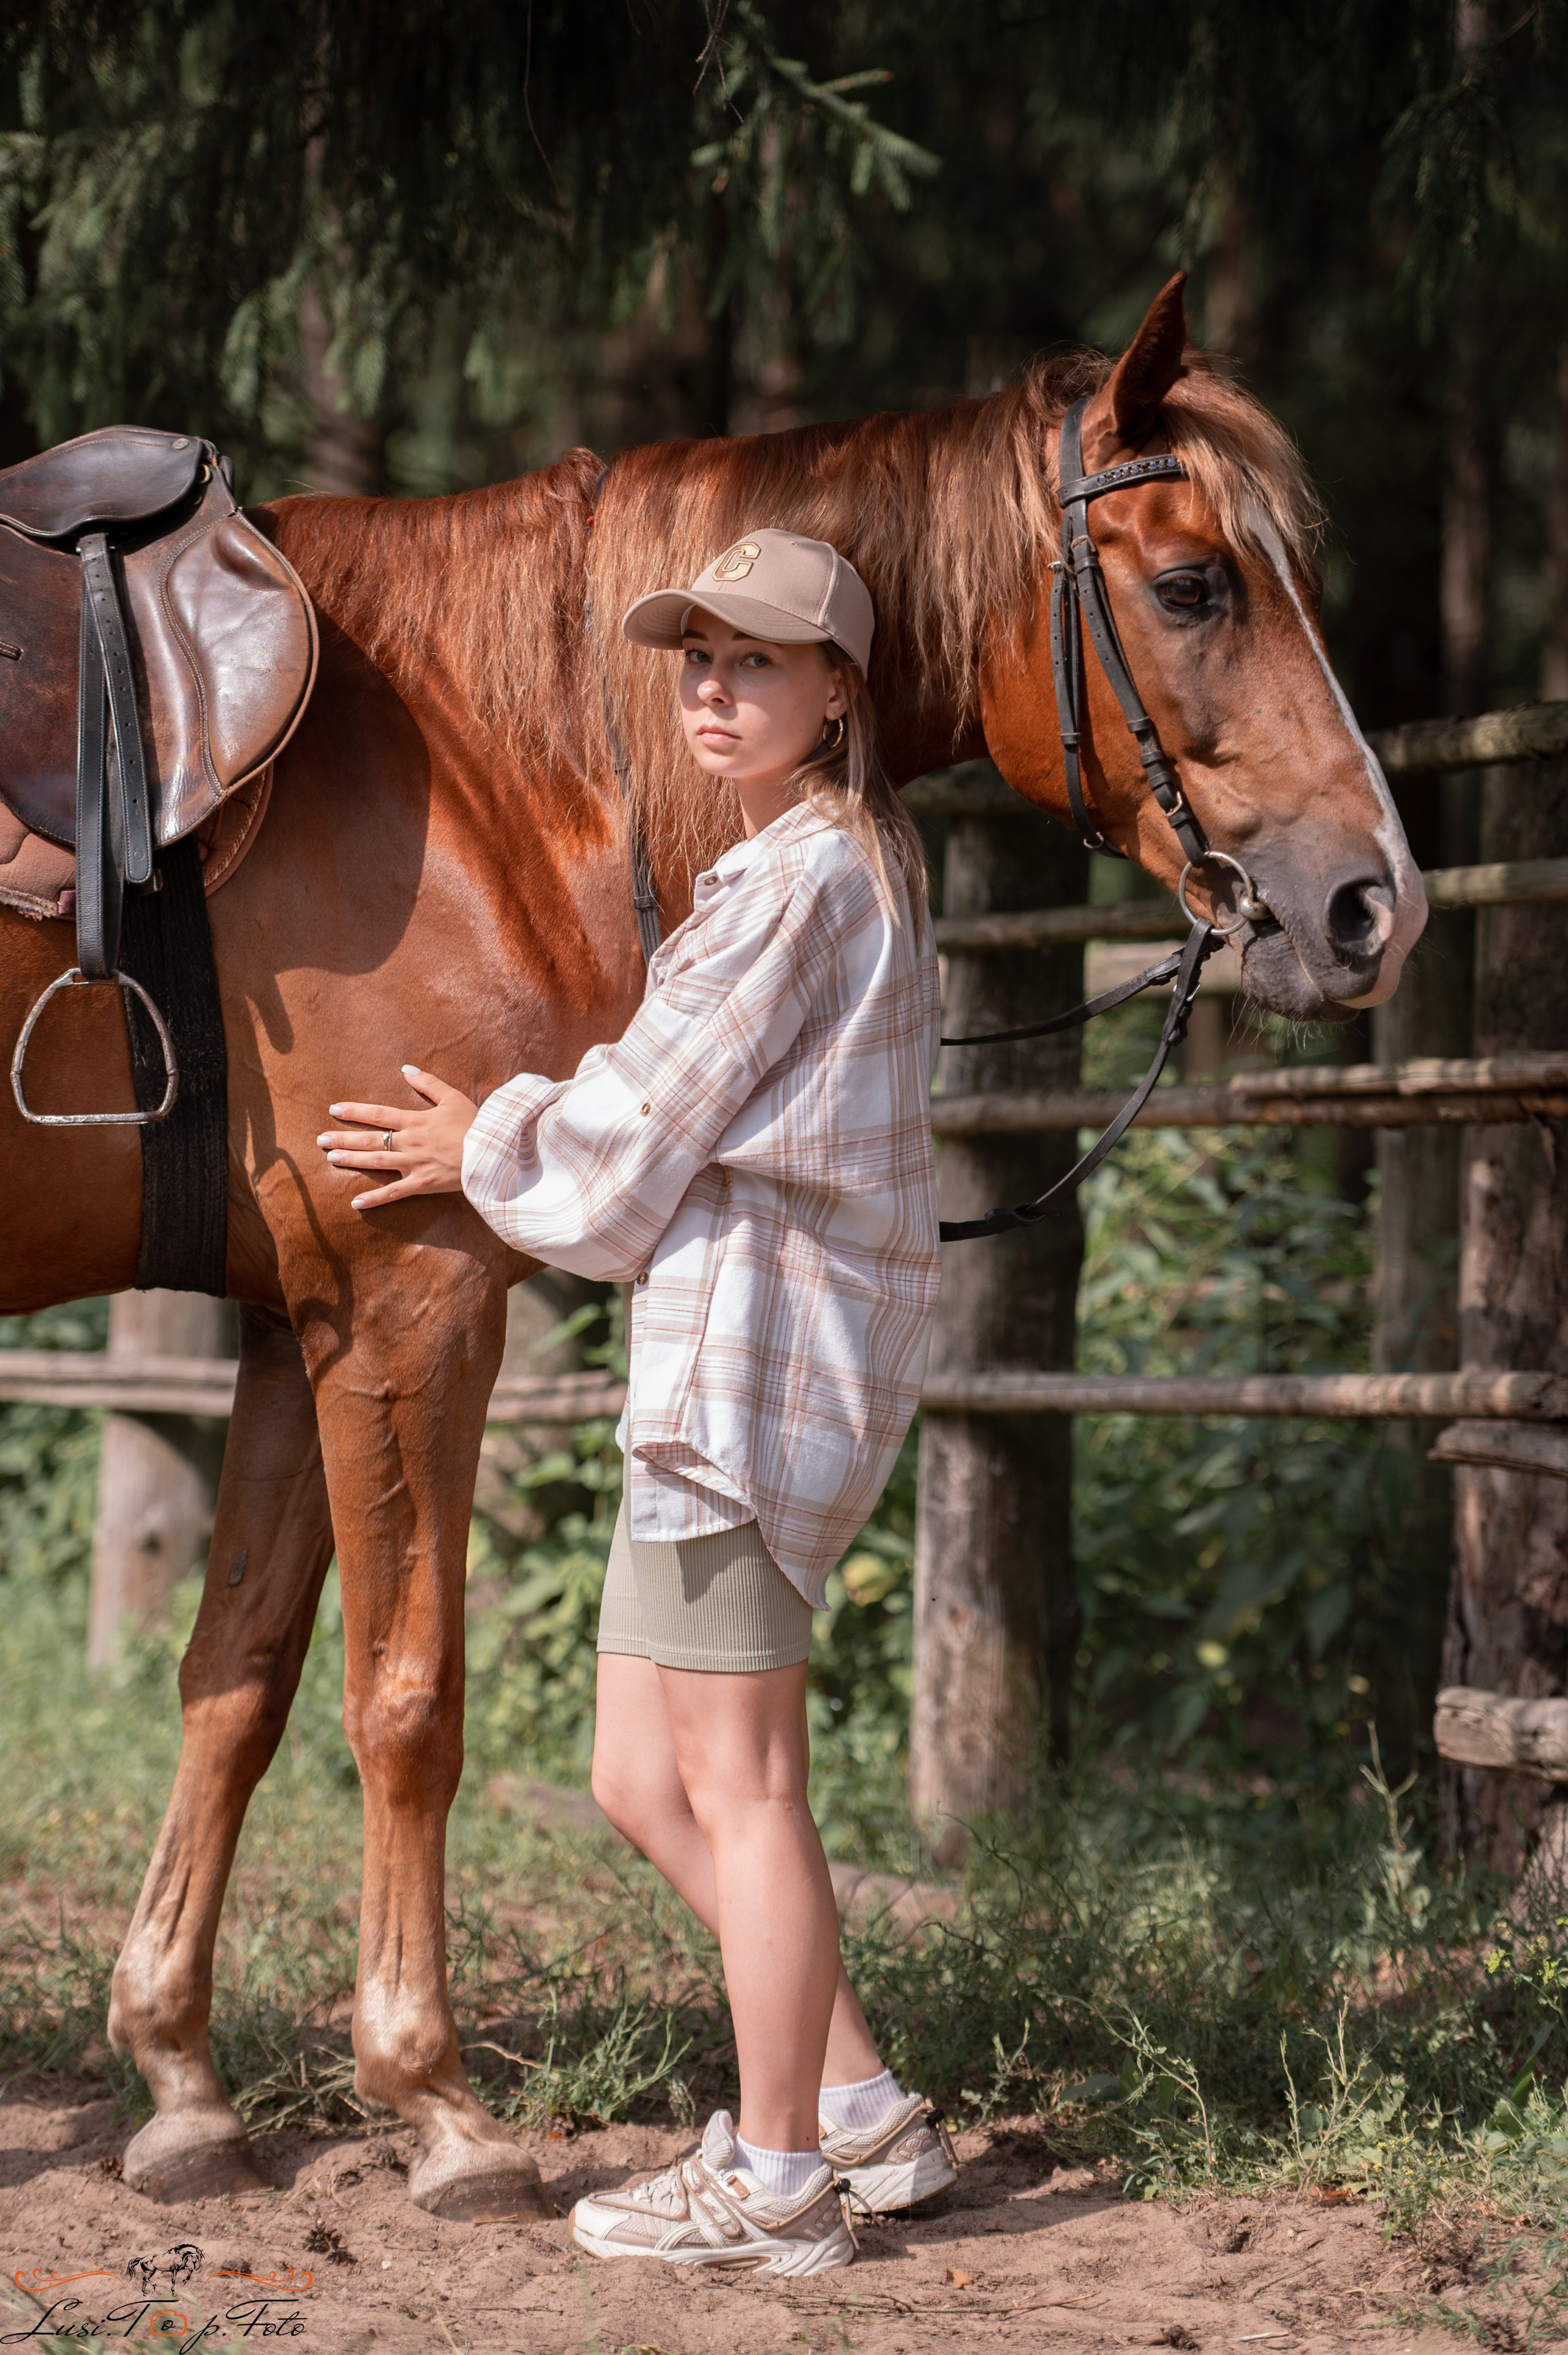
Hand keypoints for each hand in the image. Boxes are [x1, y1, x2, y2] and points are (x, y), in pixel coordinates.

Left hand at [318, 1065, 479, 1210]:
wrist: (493, 1152)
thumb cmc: (475, 1124)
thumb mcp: (453, 1098)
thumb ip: (428, 1083)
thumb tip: (406, 1068)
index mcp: (416, 1121)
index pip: (378, 1115)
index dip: (355, 1112)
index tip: (334, 1110)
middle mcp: (410, 1142)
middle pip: (370, 1140)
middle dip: (343, 1139)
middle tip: (320, 1140)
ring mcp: (414, 1164)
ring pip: (376, 1163)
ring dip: (352, 1161)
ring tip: (331, 1158)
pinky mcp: (422, 1184)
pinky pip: (394, 1193)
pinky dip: (375, 1199)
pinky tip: (356, 1203)